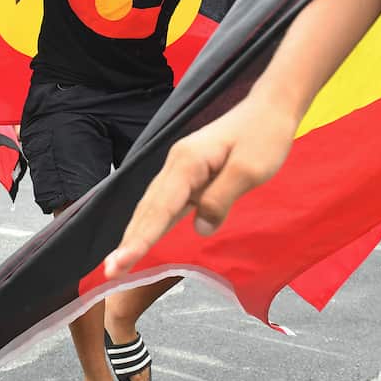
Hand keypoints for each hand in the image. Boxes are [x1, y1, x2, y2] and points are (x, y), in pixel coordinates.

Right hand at [104, 95, 298, 278]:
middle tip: (109, 273)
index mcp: (187, 163)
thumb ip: (219, 199)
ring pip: (152, 206)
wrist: (271, 107)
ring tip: (118, 263)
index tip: (119, 264)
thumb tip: (199, 229)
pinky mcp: (190, 172)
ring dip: (135, 234)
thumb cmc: (264, 136)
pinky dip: (151, 222)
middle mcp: (176, 164)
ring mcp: (181, 167)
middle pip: (147, 208)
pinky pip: (165, 202)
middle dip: (128, 241)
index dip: (139, 240)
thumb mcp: (249, 170)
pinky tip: (143, 238)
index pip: (159, 209)